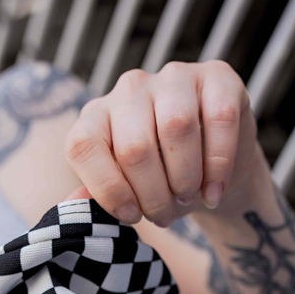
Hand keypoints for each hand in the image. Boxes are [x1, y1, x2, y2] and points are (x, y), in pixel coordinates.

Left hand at [65, 60, 263, 227]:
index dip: (108, 189)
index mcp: (96, 116)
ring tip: (188, 200)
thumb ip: (98, 196)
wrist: (215, 173)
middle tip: (165, 214)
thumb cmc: (162, 184)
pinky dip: (219, 165)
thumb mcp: (126, 194)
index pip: (84, 146)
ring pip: (175, 127)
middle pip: (134, 146)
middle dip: (152, 195)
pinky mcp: (218, 76)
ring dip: (185, 179)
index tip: (131, 216)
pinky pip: (219, 119)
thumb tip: (76, 200)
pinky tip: (214, 190)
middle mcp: (130, 89)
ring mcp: (174, 77)